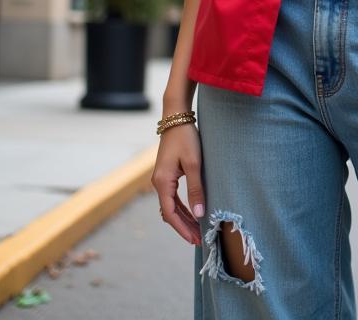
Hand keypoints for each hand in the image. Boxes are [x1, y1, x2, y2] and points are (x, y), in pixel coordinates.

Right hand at [152, 122, 204, 245]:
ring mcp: (161, 179)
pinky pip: (173, 197)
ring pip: (171, 206)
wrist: (176, 117)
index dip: (182, 229)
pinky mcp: (166, 174)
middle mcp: (158, 183)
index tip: (194, 240)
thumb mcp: (194, 164)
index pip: (170, 214)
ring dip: (184, 218)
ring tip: (197, 231)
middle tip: (198, 240)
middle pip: (170, 212)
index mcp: (162, 182)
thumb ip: (196, 190)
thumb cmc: (186, 138)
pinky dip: (182, 207)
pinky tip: (192, 214)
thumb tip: (199, 214)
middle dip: (184, 227)